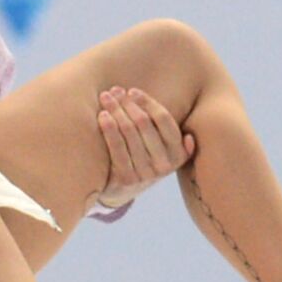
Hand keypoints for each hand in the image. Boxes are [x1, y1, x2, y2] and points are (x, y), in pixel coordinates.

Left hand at [96, 86, 195, 209]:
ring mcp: (146, 173)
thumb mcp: (158, 145)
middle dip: (128, 103)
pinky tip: (102, 115)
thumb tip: (137, 97)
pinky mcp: (127, 179)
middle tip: (114, 91)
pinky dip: (109, 128)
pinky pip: (117, 147)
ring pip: (129, 132)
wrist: (123, 190)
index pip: (164, 120)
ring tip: (105, 98)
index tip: (132, 91)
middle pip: (144, 124)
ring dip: (116, 110)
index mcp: (178, 153)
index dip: (148, 102)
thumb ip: (156, 124)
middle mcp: (165, 165)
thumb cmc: (141, 156)